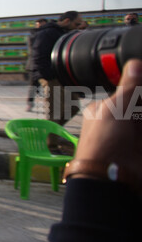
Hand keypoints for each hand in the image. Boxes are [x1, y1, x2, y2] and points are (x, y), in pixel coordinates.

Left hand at [71, 59, 141, 177]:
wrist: (110, 177)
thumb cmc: (103, 142)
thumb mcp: (116, 109)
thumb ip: (129, 87)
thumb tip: (135, 63)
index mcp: (104, 110)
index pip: (129, 93)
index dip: (140, 89)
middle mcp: (119, 122)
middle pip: (139, 106)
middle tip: (139, 117)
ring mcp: (132, 136)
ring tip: (139, 130)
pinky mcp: (141, 147)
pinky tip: (141, 135)